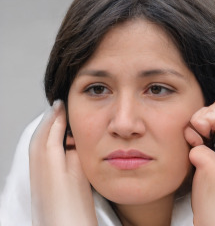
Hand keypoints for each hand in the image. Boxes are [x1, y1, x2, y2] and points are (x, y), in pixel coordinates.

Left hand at [29, 100, 96, 225]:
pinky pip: (37, 154)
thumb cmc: (73, 208)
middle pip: (40, 136)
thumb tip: (70, 138)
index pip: (50, 132)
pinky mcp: (39, 182)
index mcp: (49, 162)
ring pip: (37, 144)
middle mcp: (38, 167)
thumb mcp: (79, 174)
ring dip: (45, 128)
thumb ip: (73, 152)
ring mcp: (37, 175)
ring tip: (55, 119)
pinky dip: (43, 141)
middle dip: (48, 119)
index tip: (62, 104)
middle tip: (58, 106)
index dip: (56, 116)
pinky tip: (53, 141)